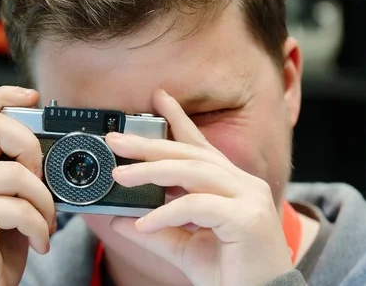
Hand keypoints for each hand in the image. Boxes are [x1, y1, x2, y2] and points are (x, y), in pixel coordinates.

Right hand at [0, 86, 55, 285]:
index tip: (32, 96)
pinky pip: (16, 206)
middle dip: (31, 150)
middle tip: (41, 183)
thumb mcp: (8, 206)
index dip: (1, 95)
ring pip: (14, 172)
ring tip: (43, 224)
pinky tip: (38, 241)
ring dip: (43, 202)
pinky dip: (38, 226)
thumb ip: (17, 177)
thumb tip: (49, 154)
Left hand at [106, 89, 293, 285]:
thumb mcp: (186, 249)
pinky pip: (198, 205)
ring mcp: (249, 199)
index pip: (201, 146)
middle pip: (191, 154)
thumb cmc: (232, 274)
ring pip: (194, 171)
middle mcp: (243, 185)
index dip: (179, 120)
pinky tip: (142, 223)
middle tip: (116, 139)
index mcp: (231, 186)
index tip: (158, 98)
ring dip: (152, 171)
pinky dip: (166, 213)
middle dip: (151, 143)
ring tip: (120, 175)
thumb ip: (157, 230)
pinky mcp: (247, 218)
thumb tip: (120, 218)